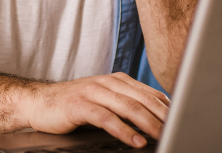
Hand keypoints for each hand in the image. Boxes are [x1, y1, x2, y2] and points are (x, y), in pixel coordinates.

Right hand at [22, 72, 169, 147]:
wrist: (38, 102)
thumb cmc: (73, 105)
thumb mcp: (104, 101)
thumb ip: (126, 106)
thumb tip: (155, 120)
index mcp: (117, 80)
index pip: (150, 93)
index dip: (168, 108)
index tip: (183, 120)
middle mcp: (107, 82)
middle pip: (143, 99)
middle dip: (163, 117)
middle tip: (179, 129)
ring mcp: (93, 92)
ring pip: (128, 107)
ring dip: (148, 124)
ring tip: (163, 136)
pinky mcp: (80, 105)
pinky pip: (106, 118)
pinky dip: (123, 130)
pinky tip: (135, 140)